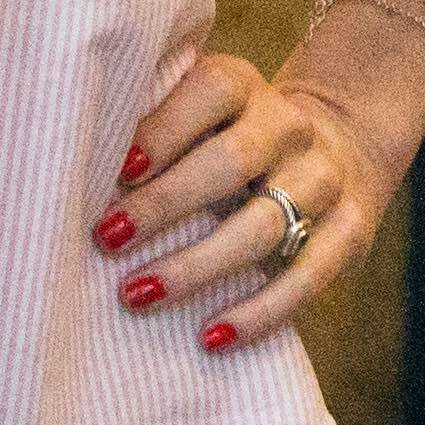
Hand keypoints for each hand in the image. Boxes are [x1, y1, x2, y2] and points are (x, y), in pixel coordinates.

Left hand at [99, 49, 407, 357]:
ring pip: (265, 226)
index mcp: (244, 88)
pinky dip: (259, 312)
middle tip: (107, 239)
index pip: (209, 94)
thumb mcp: (200, 114)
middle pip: (232, 163)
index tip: (117, 171)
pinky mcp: (351, 233)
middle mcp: (290, 129)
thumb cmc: (230, 139)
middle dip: (165, 203)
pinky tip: (211, 336)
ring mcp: (325, 182)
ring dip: (197, 265)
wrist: (341, 144)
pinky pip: (307, 278)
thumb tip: (74, 173)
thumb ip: (151, 129)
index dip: (164, 131)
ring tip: (137, 294)